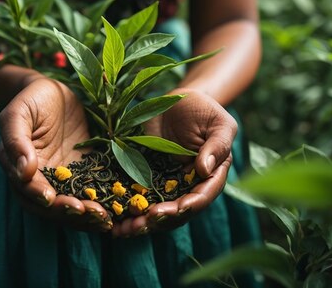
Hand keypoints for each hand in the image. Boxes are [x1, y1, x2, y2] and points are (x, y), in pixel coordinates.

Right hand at [0, 77, 111, 231]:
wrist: (56, 92)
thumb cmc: (33, 99)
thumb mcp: (19, 112)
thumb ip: (15, 139)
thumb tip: (23, 171)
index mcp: (18, 168)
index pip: (27, 190)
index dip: (39, 196)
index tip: (51, 199)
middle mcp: (40, 180)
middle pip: (50, 206)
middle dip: (67, 212)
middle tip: (86, 212)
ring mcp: (63, 180)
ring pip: (71, 207)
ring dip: (86, 217)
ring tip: (104, 218)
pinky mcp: (84, 175)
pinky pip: (91, 195)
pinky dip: (102, 206)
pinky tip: (116, 212)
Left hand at [112, 88, 234, 236]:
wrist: (176, 101)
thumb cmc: (203, 110)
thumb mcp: (219, 123)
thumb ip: (218, 145)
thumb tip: (204, 169)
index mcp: (211, 176)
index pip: (202, 196)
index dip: (188, 206)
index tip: (174, 209)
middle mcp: (189, 186)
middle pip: (176, 212)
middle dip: (159, 220)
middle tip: (141, 223)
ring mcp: (167, 185)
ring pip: (156, 212)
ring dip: (140, 223)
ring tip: (123, 230)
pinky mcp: (147, 179)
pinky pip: (138, 198)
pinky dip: (126, 210)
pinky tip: (112, 220)